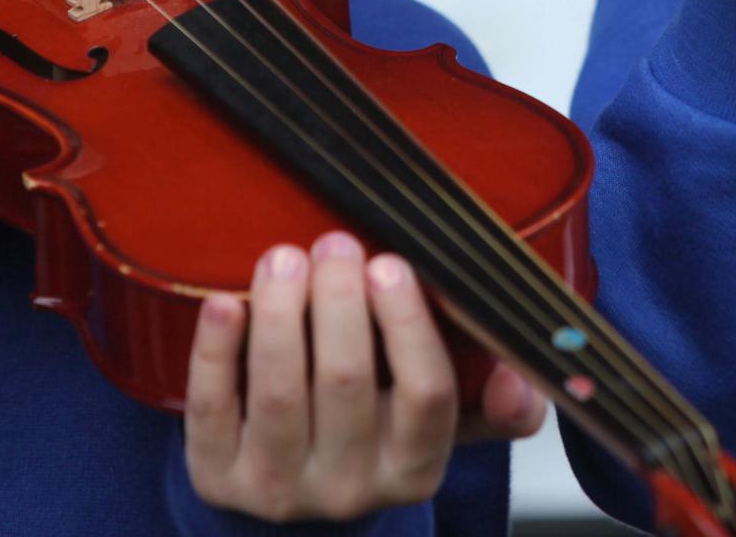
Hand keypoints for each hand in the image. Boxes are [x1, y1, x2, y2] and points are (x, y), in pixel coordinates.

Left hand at [183, 233, 545, 521]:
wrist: (297, 492)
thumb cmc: (377, 428)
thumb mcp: (443, 424)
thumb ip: (493, 400)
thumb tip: (523, 376)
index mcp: (415, 467)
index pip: (426, 395)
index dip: (408, 324)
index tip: (392, 262)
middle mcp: (350, 487)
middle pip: (346, 384)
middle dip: (338, 301)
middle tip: (335, 243)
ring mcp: (278, 487)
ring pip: (278, 392)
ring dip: (281, 314)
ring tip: (284, 257)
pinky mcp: (216, 479)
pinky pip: (212, 410)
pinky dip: (215, 351)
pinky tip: (225, 302)